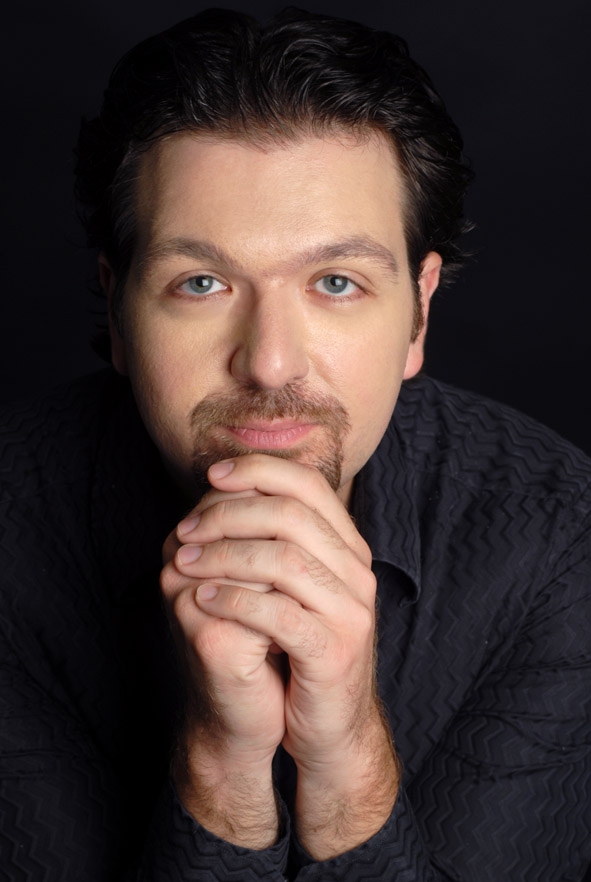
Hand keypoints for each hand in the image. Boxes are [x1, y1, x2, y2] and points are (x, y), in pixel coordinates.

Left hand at [168, 454, 398, 857]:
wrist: (329, 726)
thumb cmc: (298, 651)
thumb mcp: (290, 588)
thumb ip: (272, 541)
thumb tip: (219, 489)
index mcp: (348, 548)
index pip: (309, 485)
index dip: (258, 470)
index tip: (212, 477)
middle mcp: (358, 573)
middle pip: (291, 515)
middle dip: (229, 513)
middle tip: (185, 529)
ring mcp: (351, 612)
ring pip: (284, 560)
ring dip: (223, 555)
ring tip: (183, 562)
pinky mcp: (333, 652)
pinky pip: (279, 614)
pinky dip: (234, 600)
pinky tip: (203, 599)